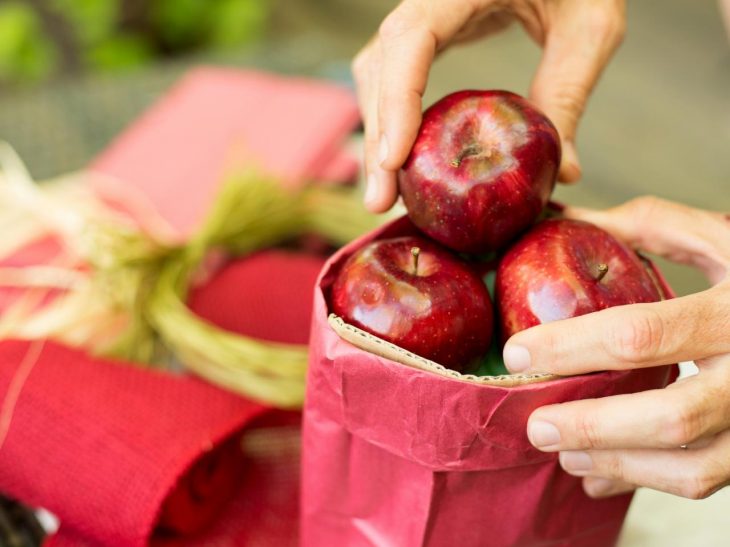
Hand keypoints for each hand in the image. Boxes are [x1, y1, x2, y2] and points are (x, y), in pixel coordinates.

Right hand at [353, 0, 625, 212]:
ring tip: (388, 192)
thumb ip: (570, 94)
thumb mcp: (592, 27)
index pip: (411, 37)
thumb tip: (563, 174)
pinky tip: (406, 157)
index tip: (394, 161)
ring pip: (379, 71)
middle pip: (381, 64)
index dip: (396, 100)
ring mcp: (427, 9)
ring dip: (379, 132)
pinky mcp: (432, 25)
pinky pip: (396, 72)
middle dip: (378, 136)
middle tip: (380, 201)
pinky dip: (395, 117)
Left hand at [503, 197, 729, 498]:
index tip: (518, 352)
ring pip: (693, 467)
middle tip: (536, 426)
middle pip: (671, 417)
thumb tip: (566, 218)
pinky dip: (645, 480)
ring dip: (616, 464)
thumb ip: (652, 226)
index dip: (572, 347)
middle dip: (593, 427)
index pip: (642, 335)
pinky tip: (602, 472)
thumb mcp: (723, 238)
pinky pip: (705, 481)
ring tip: (563, 455)